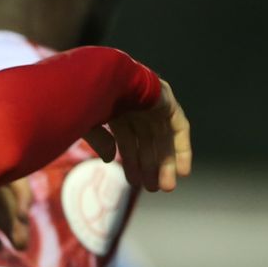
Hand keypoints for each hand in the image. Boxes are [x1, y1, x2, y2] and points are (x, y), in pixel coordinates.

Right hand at [83, 78, 190, 192]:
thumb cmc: (85, 100)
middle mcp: (134, 104)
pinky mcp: (166, 99)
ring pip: (161, 137)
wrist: (101, 78)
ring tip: (165, 186)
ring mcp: (151, 100)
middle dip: (149, 165)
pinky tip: (182, 171)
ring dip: (165, 162)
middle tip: (153, 188)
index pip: (126, 138)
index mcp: (113, 107)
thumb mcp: (88, 125)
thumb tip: (108, 159)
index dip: (131, 161)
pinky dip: (181, 148)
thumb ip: (100, 141)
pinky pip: (178, 127)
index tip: (133, 182)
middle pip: (146, 140)